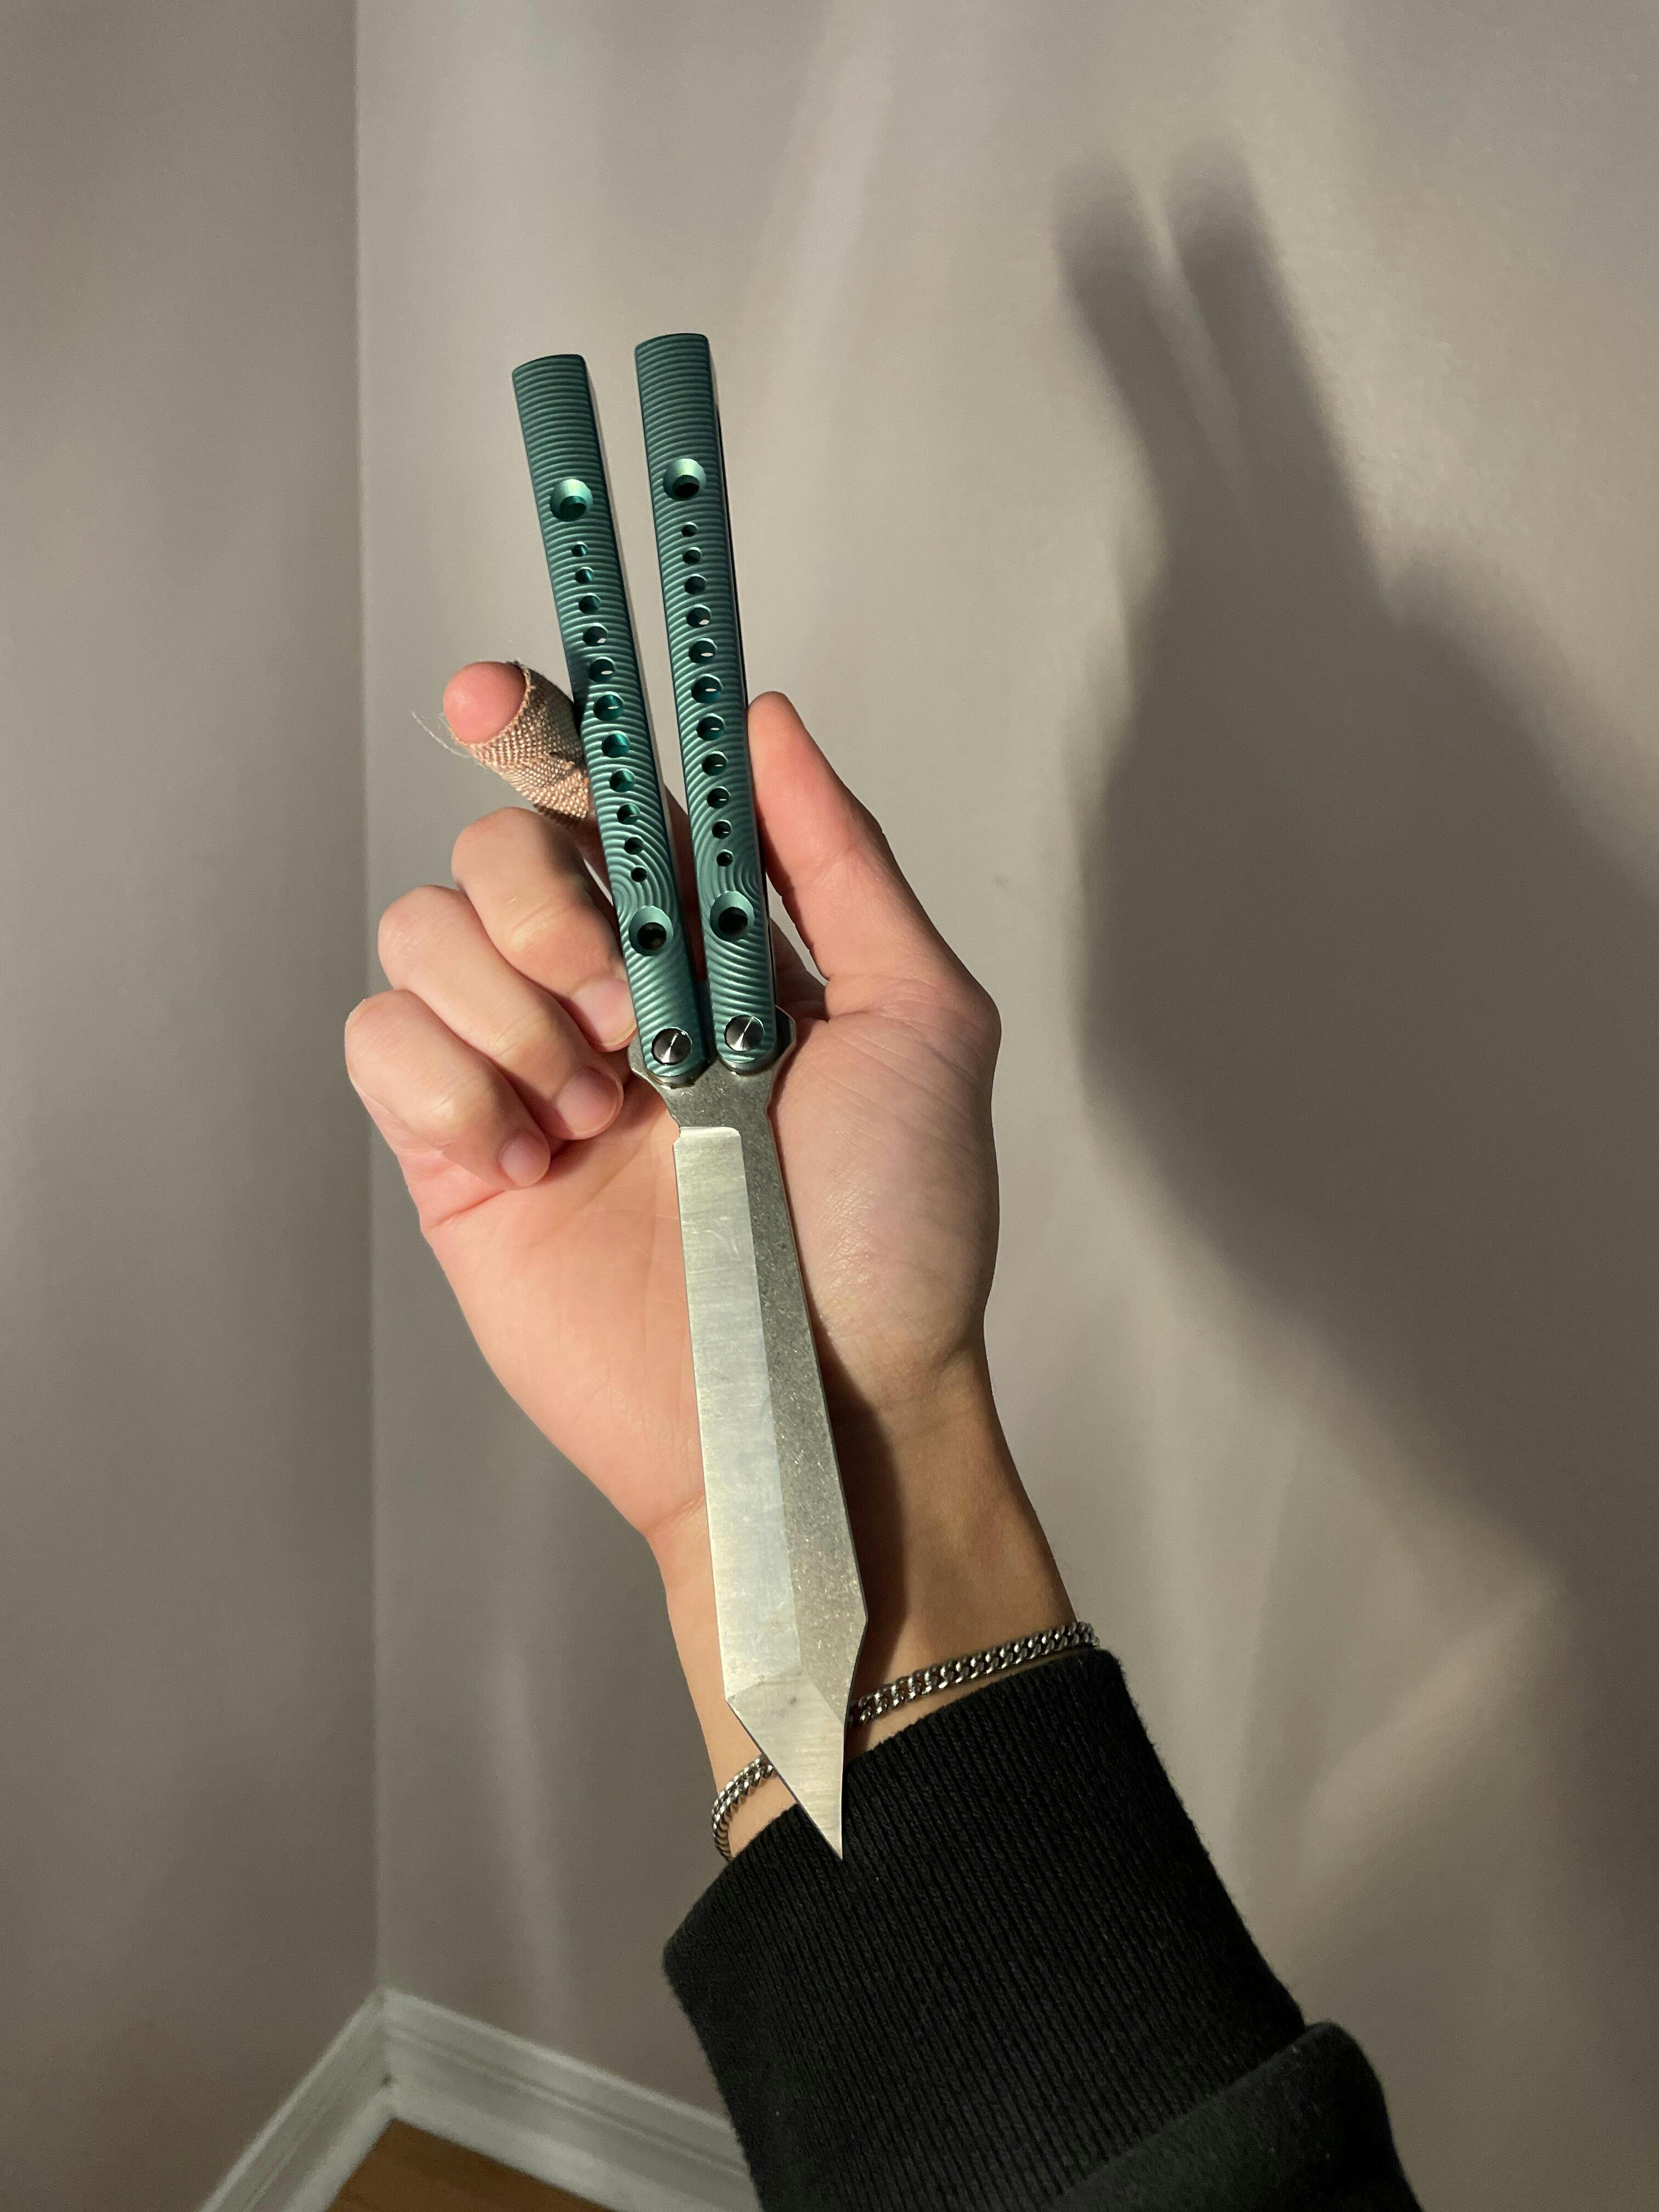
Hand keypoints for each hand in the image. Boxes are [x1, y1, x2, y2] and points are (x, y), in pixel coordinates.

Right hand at [346, 663, 1067, 1831]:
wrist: (818, 1408)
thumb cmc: (895, 1233)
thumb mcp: (919, 1023)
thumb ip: (837, 859)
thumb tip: (765, 718)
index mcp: (710, 949)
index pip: (604, 804)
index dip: (543, 733)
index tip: (497, 696)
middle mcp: (609, 996)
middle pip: (495, 849)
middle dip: (549, 905)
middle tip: (629, 1010)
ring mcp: (525, 1072)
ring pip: (421, 932)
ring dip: (511, 1007)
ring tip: (601, 1109)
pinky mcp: (454, 1155)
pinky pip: (381, 1044)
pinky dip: (450, 1084)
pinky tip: (532, 1157)